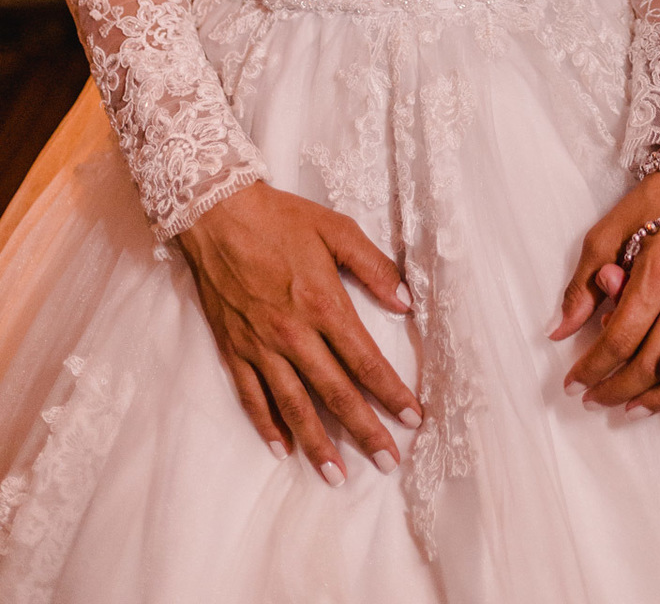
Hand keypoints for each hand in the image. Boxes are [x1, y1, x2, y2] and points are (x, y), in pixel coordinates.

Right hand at [177, 179, 420, 482]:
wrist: (218, 214)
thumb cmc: (281, 218)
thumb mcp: (337, 230)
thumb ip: (374, 268)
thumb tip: (406, 302)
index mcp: (324, 305)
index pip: (366, 361)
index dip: (391, 393)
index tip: (412, 419)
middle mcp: (294, 334)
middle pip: (336, 393)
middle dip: (365, 430)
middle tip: (388, 462)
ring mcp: (261, 346)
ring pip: (294, 406)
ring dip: (318, 443)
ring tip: (338, 475)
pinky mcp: (234, 349)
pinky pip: (253, 397)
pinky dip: (268, 426)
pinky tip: (283, 449)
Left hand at [550, 171, 659, 415]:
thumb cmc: (653, 202)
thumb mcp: (607, 232)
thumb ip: (583, 285)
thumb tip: (560, 331)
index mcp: (659, 272)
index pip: (620, 338)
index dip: (592, 367)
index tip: (572, 383)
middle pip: (652, 363)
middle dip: (616, 389)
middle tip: (591, 400)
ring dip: (652, 399)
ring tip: (623, 409)